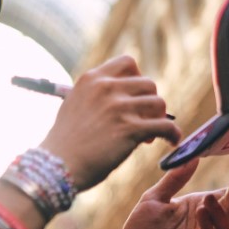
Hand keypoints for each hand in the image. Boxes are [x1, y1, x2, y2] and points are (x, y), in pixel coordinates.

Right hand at [40, 56, 180, 189]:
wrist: (56, 166)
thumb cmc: (63, 143)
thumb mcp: (74, 106)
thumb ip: (95, 96)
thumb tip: (123, 98)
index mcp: (91, 79)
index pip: (128, 63)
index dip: (138, 78)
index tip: (135, 96)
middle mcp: (106, 87)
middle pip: (148, 84)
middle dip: (149, 103)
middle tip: (143, 122)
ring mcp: (118, 107)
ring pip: (159, 103)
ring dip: (160, 119)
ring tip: (150, 137)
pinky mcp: (130, 129)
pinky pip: (166, 126)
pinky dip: (172, 134)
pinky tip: (171, 141)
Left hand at [102, 160, 228, 228]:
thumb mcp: (155, 198)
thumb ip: (174, 179)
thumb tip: (193, 156)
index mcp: (198, 207)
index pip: (225, 195)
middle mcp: (204, 224)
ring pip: (222, 226)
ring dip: (219, 211)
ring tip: (209, 198)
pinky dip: (207, 227)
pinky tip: (201, 213)